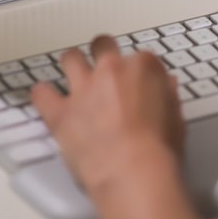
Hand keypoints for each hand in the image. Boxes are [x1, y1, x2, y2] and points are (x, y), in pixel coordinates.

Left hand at [31, 36, 184, 196]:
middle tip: (105, 72)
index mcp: (142, 68)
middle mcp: (110, 70)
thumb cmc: (159, 150)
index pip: (141, 58)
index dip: (140, 73)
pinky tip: (46, 100)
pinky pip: (41, 93)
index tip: (140, 86)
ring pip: (70, 58)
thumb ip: (168, 97)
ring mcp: (83, 88)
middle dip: (103, 54)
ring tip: (74, 79)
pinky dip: (43, 95)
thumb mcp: (176, 120)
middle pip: (102, 46)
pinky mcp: (60, 111)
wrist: (133, 172)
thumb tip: (165, 86)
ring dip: (72, 66)